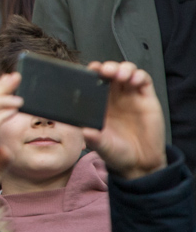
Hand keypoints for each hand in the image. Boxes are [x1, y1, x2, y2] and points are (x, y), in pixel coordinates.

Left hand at [85, 60, 167, 178]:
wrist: (139, 164)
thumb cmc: (117, 152)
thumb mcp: (101, 146)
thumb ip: (93, 138)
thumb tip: (84, 130)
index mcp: (100, 104)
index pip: (94, 82)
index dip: (92, 73)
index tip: (88, 70)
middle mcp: (115, 97)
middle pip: (110, 72)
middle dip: (107, 67)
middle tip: (104, 71)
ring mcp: (131, 97)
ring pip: (127, 72)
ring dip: (122, 68)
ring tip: (119, 75)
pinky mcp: (147, 99)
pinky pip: (144, 81)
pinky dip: (139, 75)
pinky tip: (134, 80)